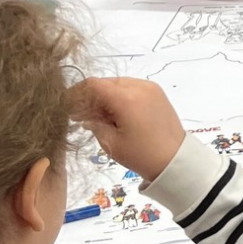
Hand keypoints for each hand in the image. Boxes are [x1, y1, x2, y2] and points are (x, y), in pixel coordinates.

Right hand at [69, 78, 185, 183]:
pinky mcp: (157, 92)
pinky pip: (131, 87)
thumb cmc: (141, 155)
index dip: (75, 94)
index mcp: (127, 98)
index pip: (92, 85)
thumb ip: (93, 123)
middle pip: (105, 83)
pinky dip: (119, 96)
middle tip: (80, 116)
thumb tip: (82, 113)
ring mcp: (150, 87)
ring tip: (98, 118)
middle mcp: (139, 86)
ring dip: (104, 96)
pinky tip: (115, 114)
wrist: (176, 160)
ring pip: (117, 84)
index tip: (65, 106)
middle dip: (90, 97)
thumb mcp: (111, 142)